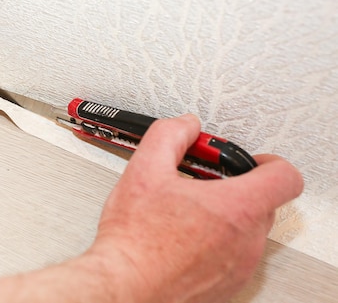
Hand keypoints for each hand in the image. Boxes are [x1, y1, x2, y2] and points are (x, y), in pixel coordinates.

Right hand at [87, 114, 303, 302]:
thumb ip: (169, 135)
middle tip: (200, 185)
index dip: (269, 162)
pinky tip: (183, 239)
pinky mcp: (227, 286)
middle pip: (262, 202)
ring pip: (246, 231)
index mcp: (236, 208)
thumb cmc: (135, 240)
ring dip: (224, 218)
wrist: (126, 285)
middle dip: (234, 188)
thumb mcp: (144, 170)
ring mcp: (239, 267)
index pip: (284, 177)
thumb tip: (184, 125)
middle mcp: (247, 240)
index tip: (248, 162)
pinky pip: (234, 256)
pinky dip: (216, 244)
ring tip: (186, 213)